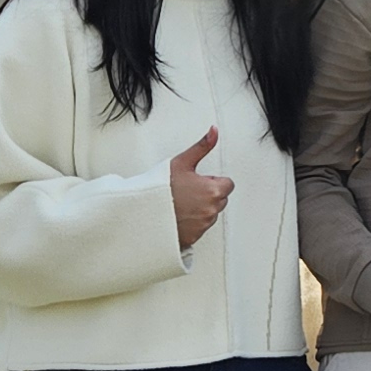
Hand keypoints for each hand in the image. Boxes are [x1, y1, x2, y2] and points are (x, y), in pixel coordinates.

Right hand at [168, 128, 231, 249]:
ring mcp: (203, 225)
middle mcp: (211, 210)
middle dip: (208, 194)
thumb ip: (202, 146)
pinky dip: (192, 223)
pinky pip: (199, 228)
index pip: (227, 184)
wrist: (143, 211)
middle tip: (188, 191)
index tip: (199, 181)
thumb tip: (214, 132)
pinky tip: (178, 215)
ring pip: (209, 214)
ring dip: (200, 209)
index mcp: (213, 191)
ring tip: (181, 203)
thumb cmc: (161, 188)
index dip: (212, 180)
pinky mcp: (193, 238)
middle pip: (220, 200)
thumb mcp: (182, 162)